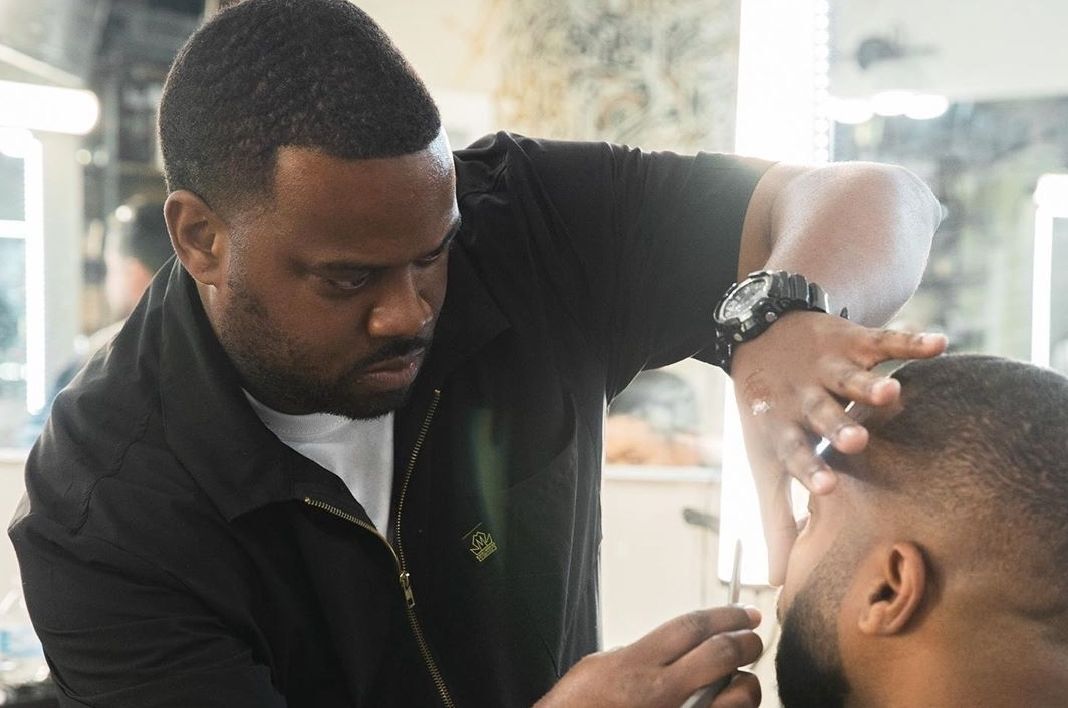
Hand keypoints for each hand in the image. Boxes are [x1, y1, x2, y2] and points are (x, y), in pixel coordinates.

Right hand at [535, 606, 762, 707]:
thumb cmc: (576, 707)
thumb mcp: (599, 667)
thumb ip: (637, 654)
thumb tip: (669, 649)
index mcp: (636, 664)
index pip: (692, 627)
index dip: (725, 615)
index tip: (745, 612)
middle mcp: (661, 692)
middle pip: (720, 654)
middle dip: (746, 642)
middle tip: (753, 638)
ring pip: (737, 696)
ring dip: (746, 684)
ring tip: (743, 681)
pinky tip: (728, 705)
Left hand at [730, 311, 947, 583]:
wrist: (759, 337)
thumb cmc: (769, 416)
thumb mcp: (767, 462)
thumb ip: (776, 517)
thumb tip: (775, 579)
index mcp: (783, 428)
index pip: (795, 452)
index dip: (808, 468)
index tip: (825, 488)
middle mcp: (805, 398)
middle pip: (822, 414)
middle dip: (838, 427)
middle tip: (857, 441)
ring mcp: (828, 368)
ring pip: (850, 377)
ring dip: (870, 385)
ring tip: (892, 393)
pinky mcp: (851, 342)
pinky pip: (883, 341)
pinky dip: (910, 342)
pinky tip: (940, 346)